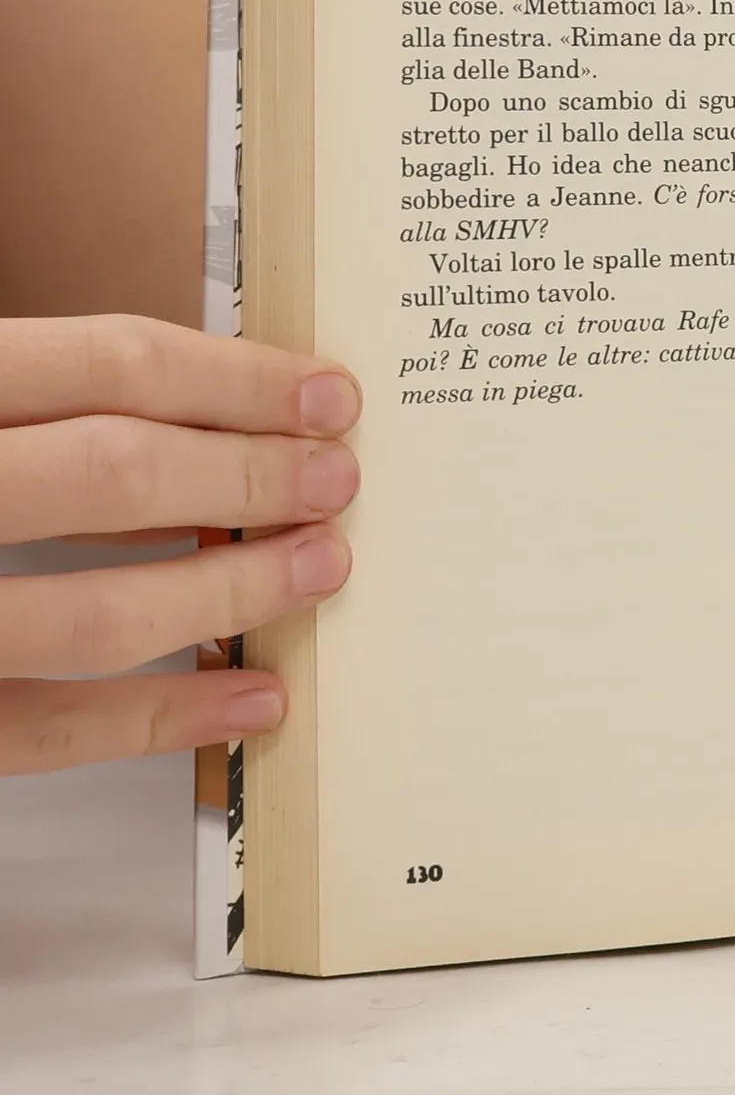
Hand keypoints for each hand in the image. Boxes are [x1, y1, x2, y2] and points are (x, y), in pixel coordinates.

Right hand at [0, 316, 359, 772]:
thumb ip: (35, 400)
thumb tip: (206, 408)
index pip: (105, 364)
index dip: (238, 379)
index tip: (331, 396)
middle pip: (113, 472)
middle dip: (250, 476)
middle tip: (340, 482)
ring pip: (93, 614)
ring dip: (230, 591)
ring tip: (320, 569)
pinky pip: (46, 730)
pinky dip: (165, 721)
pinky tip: (255, 698)